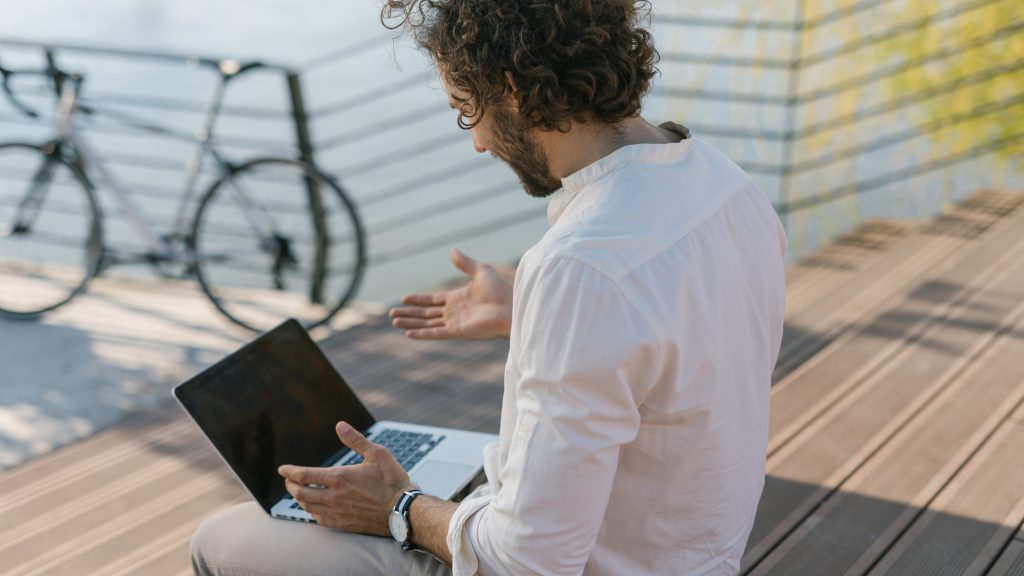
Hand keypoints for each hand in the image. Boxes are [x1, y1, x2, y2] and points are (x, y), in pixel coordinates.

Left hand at [278, 422, 414, 535]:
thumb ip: (355, 440)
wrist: (402, 510)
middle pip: (300, 493)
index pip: (304, 475)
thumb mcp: (377, 454)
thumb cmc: (392, 480)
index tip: (282, 469)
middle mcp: (334, 496)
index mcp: (340, 477)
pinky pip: (319, 520)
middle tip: (289, 481)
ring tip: (299, 492)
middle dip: (290, 486)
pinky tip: (314, 508)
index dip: (290, 471)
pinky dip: (311, 512)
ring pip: (307, 507)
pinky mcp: (343, 524)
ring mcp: (337, 512)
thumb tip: (340, 425)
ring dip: (299, 499)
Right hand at [389, 247, 512, 339]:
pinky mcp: (457, 332)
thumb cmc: (500, 291)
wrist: (510, 308)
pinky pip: (435, 333)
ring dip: (410, 322)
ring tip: (394, 321)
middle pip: (426, 313)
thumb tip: (451, 249)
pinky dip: (421, 333)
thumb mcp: (480, 271)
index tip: (403, 298)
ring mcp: (454, 323)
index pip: (433, 300)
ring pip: (426, 323)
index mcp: (458, 298)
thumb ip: (464, 263)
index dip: (418, 299)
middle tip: (392, 313)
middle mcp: (454, 312)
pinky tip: (408, 333)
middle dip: (409, 313)